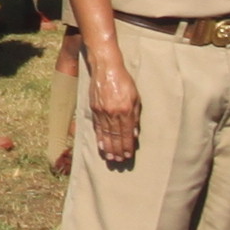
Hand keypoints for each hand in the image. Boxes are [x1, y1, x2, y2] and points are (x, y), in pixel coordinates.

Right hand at [85, 53, 141, 167]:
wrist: (106, 68)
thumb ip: (136, 115)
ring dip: (109, 148)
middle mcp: (113, 113)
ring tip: (111, 158)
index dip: (128, 146)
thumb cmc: (124, 80)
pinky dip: (99, 138)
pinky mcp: (94, 109)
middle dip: (118, 150)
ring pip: (106, 134)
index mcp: (125, 110)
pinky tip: (101, 146)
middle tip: (119, 161)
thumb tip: (135, 132)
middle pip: (116, 137)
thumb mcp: (135, 97)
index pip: (127, 133)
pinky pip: (97, 127)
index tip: (129, 155)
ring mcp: (102, 112)